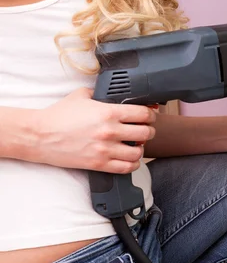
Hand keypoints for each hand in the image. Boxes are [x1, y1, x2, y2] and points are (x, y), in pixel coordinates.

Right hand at [32, 88, 155, 172]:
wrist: (39, 136)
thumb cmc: (58, 116)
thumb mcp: (81, 96)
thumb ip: (100, 94)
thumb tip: (113, 94)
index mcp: (108, 112)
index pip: (143, 114)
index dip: (150, 114)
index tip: (149, 116)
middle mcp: (110, 131)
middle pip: (146, 133)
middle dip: (149, 131)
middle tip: (145, 130)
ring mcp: (105, 149)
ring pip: (138, 152)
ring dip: (141, 149)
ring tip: (136, 145)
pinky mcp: (99, 164)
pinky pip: (126, 168)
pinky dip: (132, 164)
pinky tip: (129, 159)